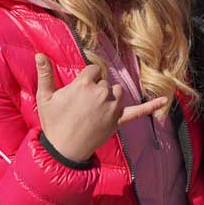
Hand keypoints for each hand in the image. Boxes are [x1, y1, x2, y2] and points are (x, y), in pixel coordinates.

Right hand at [34, 54, 168, 162]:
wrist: (64, 150)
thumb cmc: (53, 123)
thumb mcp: (45, 97)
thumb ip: (44, 74)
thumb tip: (39, 54)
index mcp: (84, 84)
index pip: (92, 70)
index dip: (85, 80)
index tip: (78, 92)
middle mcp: (101, 93)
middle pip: (105, 82)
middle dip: (95, 90)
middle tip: (82, 106)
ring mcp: (112, 107)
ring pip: (119, 92)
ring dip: (111, 96)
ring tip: (96, 108)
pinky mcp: (119, 121)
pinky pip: (138, 112)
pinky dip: (152, 107)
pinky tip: (164, 101)